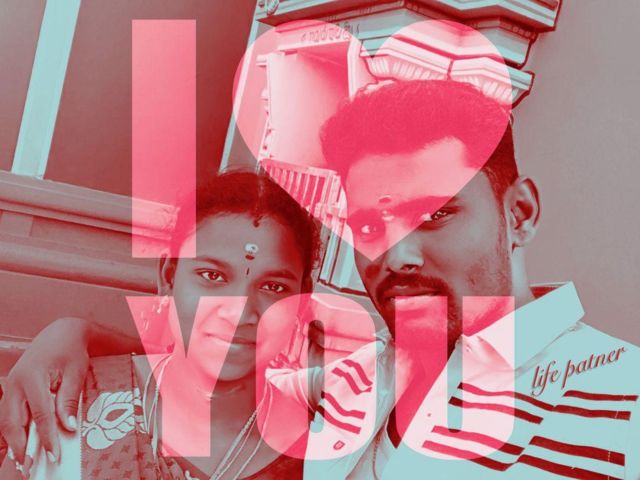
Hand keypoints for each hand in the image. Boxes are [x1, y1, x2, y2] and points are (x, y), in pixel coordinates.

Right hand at [0, 318, 89, 467]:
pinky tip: (13, 450)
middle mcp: (15, 383)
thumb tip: (68, 427)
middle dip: (20, 447)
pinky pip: (6, 416)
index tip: (55, 455)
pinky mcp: (11, 391)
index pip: (40, 414)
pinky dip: (8, 433)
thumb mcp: (76, 373)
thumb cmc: (70, 351)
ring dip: (11, 443)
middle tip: (30, 467)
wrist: (60, 333)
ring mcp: (10, 387)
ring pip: (5, 421)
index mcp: (32, 377)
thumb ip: (70, 400)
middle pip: (13, 421)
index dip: (47, 437)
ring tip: (21, 464)